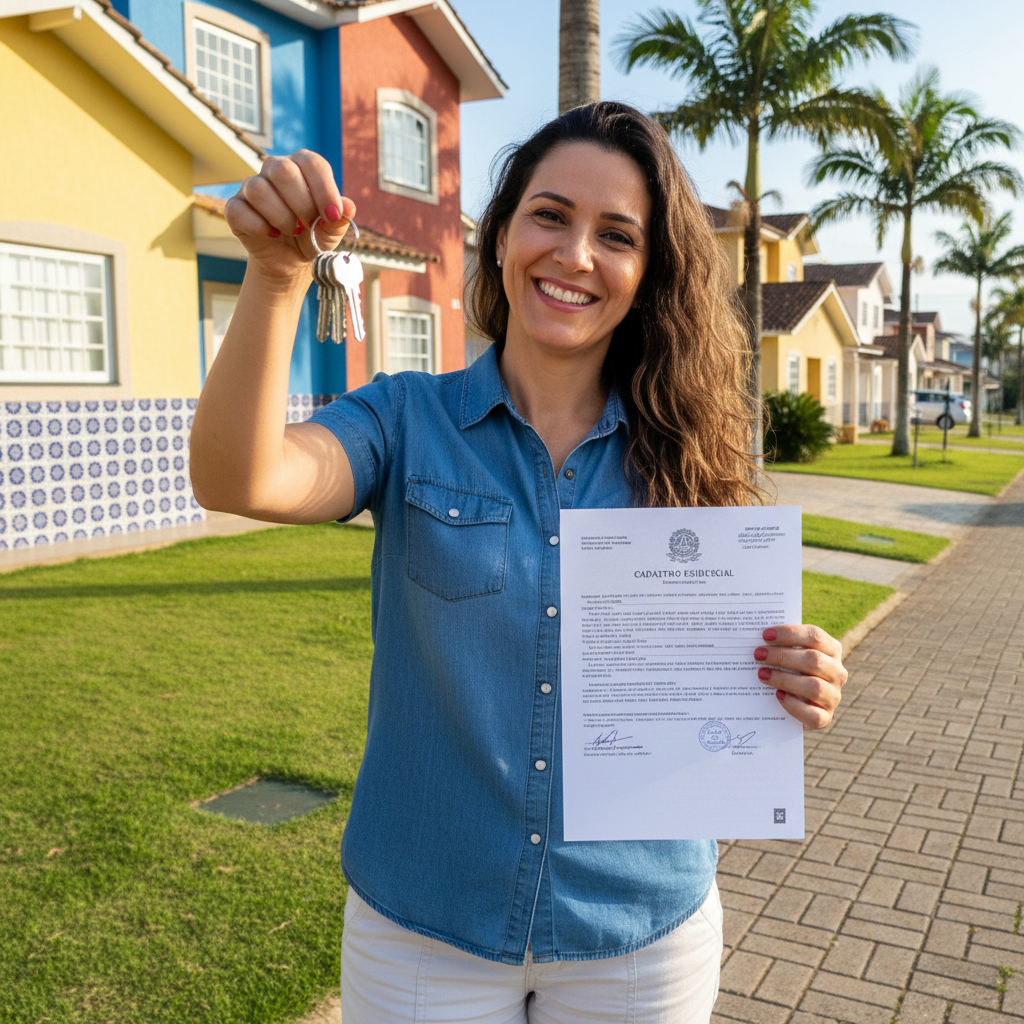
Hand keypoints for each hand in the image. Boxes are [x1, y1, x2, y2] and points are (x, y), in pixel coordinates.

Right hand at [224, 150, 355, 282]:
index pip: (311, 162)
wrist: (291, 260)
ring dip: (281, 217)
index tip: (333, 215)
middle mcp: (274, 170)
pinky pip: (238, 211)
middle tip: (309, 226)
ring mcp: (251, 187)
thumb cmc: (313, 238)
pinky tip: (273, 235)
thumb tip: (349, 208)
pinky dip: (259, 227)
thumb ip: (339, 220)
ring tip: (293, 232)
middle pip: (282, 170)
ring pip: (258, 189)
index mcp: (302, 167)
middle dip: (301, 203)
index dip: (324, 188)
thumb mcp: (330, 232)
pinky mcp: (235, 208)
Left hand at [754, 625, 846, 730]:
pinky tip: (778, 696)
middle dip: (782, 656)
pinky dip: (793, 705)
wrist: (794, 706)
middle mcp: (837, 672)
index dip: (790, 634)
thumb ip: (780, 644)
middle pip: (814, 660)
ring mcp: (833, 696)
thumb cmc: (789, 670)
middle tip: (758, 655)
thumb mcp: (789, 655)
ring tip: (762, 674)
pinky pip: (812, 714)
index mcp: (831, 650)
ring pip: (814, 687)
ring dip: (784, 679)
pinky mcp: (825, 718)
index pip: (815, 636)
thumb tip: (758, 636)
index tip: (765, 635)